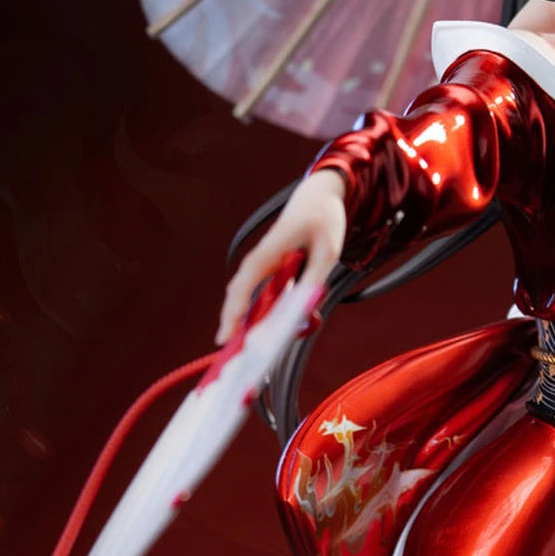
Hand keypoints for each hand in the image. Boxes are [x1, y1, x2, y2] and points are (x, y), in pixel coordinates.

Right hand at [216, 170, 346, 344]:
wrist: (319, 197)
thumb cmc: (322, 220)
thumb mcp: (327, 251)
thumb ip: (314, 280)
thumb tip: (304, 312)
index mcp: (267, 253)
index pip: (243, 286)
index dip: (233, 313)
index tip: (226, 338)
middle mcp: (259, 262)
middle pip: (238, 297)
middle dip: (232, 326)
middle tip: (229, 358)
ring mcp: (263, 267)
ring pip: (247, 299)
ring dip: (244, 325)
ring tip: (242, 356)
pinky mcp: (272, 273)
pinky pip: (261, 298)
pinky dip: (260, 317)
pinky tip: (266, 337)